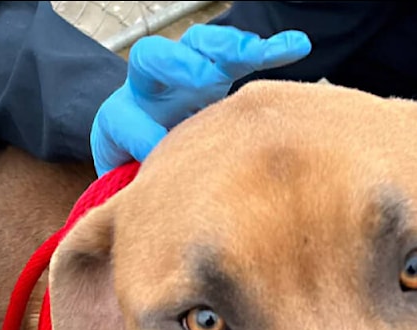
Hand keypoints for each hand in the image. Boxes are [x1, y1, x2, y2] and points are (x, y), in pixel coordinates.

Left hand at [91, 25, 311, 174]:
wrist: (161, 163)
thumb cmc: (152, 181)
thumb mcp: (141, 191)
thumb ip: (146, 192)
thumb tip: (160, 194)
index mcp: (121, 121)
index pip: (121, 119)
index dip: (139, 135)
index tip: (160, 151)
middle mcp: (150, 90)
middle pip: (151, 60)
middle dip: (178, 66)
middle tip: (203, 79)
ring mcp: (185, 76)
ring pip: (199, 48)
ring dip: (229, 50)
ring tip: (257, 52)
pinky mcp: (219, 73)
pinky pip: (243, 56)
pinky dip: (269, 51)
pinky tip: (295, 47)